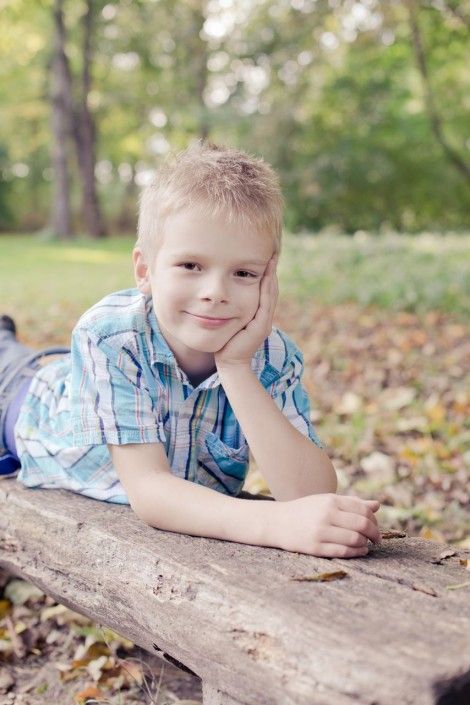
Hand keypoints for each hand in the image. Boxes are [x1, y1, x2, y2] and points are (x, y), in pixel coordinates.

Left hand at [215, 254, 277, 370]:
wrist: (229, 363)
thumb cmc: (225, 343)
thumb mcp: (229, 321)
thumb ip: (230, 309)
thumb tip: (220, 296)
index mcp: (258, 315)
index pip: (265, 291)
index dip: (266, 274)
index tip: (265, 258)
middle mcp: (264, 317)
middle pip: (271, 289)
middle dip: (271, 271)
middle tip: (272, 253)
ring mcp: (264, 322)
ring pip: (270, 294)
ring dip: (271, 276)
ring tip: (271, 260)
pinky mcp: (261, 326)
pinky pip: (265, 303)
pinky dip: (267, 289)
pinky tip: (266, 276)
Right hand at [271, 494, 381, 557]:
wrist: (278, 522)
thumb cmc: (306, 511)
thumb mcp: (327, 501)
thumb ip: (352, 503)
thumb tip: (377, 505)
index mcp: (330, 500)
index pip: (363, 510)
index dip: (374, 520)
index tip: (375, 526)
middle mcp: (326, 514)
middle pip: (362, 524)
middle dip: (375, 533)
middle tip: (377, 539)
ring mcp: (320, 532)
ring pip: (354, 539)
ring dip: (365, 543)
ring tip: (366, 544)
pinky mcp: (315, 548)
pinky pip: (343, 552)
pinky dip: (357, 552)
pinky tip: (360, 551)